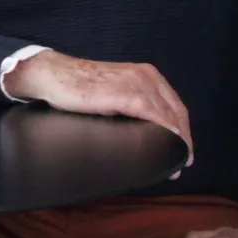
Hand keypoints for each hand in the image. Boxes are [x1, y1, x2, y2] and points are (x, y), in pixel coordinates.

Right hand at [2, 50, 192, 168]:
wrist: (53, 75)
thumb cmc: (78, 87)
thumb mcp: (113, 92)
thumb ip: (132, 105)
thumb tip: (144, 134)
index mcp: (145, 74)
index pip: (174, 105)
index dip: (182, 130)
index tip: (183, 150)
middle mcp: (145, 75)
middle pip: (176, 111)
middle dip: (183, 139)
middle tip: (182, 162)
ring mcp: (136, 83)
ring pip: (168, 115)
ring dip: (175, 141)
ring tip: (173, 162)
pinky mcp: (125, 93)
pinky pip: (154, 115)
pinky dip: (164, 132)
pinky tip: (165, 145)